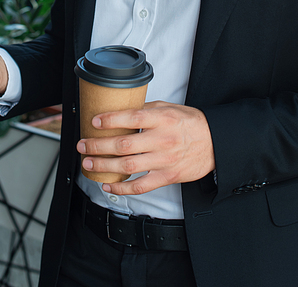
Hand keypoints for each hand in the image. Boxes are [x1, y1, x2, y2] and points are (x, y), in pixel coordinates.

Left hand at [76, 101, 214, 194]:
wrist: (213, 142)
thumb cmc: (190, 123)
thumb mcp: (169, 108)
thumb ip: (146, 110)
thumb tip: (121, 111)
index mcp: (162, 119)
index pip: (132, 117)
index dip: (111, 119)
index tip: (95, 121)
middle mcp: (162, 139)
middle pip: (124, 144)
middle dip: (98, 145)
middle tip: (83, 145)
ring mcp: (164, 160)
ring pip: (128, 165)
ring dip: (104, 166)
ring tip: (88, 163)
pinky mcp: (167, 176)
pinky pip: (141, 186)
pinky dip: (122, 188)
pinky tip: (109, 186)